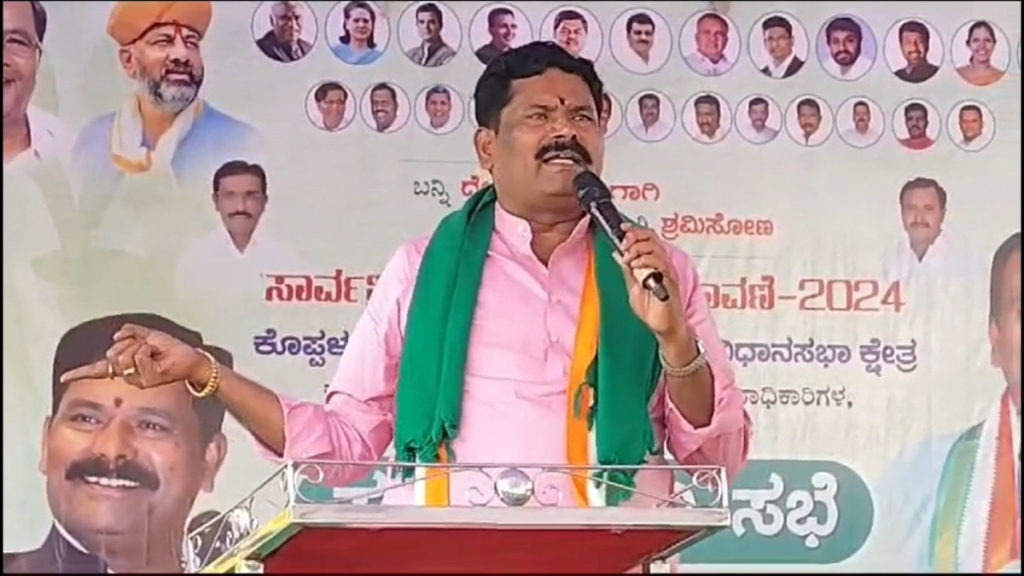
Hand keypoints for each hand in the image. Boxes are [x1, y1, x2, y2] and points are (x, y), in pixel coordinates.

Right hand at [59, 323, 208, 389]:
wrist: (192, 359)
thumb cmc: (173, 350)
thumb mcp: (150, 336)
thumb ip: (131, 333)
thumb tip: (117, 335)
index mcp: (127, 366)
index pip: (100, 369)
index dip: (82, 372)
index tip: (65, 377)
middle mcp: (130, 375)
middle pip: (113, 354)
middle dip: (129, 343)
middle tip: (148, 347)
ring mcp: (138, 379)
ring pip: (125, 356)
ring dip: (140, 346)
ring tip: (155, 351)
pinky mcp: (148, 378)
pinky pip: (138, 357)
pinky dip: (147, 349)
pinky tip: (157, 354)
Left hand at [618, 223, 687, 339]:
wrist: (664, 327)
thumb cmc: (653, 310)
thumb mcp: (633, 288)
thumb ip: (627, 271)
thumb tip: (618, 254)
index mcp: (654, 264)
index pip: (648, 239)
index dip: (636, 231)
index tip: (623, 229)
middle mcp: (663, 265)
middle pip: (653, 239)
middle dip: (636, 237)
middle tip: (625, 243)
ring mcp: (668, 272)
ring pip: (656, 249)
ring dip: (639, 249)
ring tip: (629, 258)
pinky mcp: (670, 281)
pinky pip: (660, 264)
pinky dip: (646, 262)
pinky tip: (636, 266)